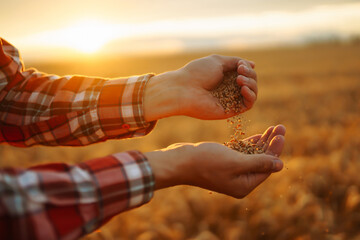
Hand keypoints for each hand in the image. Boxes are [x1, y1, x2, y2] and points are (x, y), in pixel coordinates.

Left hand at [143, 54, 256, 120]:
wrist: (183, 90)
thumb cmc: (196, 73)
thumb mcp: (217, 61)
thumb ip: (235, 61)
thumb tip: (252, 64)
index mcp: (225, 77)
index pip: (245, 73)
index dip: (247, 68)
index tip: (240, 65)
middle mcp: (228, 88)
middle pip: (251, 82)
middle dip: (250, 75)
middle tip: (240, 72)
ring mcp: (230, 100)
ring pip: (252, 93)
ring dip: (252, 85)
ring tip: (240, 80)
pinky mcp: (230, 111)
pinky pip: (248, 105)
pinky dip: (251, 96)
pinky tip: (244, 89)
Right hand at [145, 125, 284, 197]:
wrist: (179, 161)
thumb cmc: (205, 162)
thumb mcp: (235, 162)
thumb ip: (259, 163)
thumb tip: (280, 165)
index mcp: (244, 185)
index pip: (267, 167)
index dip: (275, 150)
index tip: (281, 134)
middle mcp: (239, 181)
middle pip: (262, 161)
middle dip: (271, 144)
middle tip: (281, 127)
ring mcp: (231, 171)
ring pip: (253, 155)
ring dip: (263, 142)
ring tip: (275, 128)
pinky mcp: (223, 162)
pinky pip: (241, 153)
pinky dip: (250, 144)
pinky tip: (259, 135)